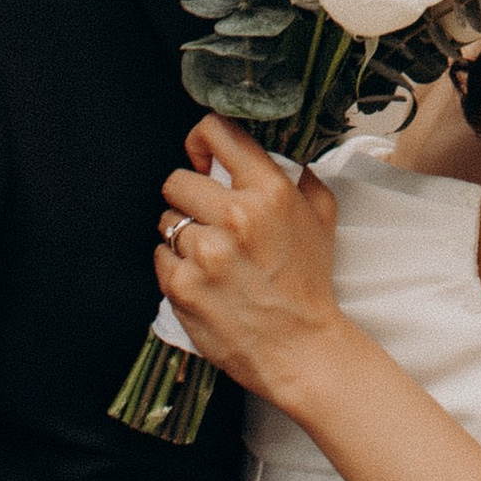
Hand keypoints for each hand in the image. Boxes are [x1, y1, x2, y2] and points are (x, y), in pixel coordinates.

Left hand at [154, 118, 345, 406]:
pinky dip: (175, 265)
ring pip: (166, 220)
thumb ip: (300, 176)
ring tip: (210, 256)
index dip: (201, 141)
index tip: (204, 159)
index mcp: (269, 191)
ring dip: (183, 235)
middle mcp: (236, 216)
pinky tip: (202, 279)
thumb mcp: (321, 217)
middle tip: (207, 219)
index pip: (217, 131)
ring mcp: (206, 252)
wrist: (299, 348)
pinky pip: (159, 256)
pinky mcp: (182, 285)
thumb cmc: (307, 284)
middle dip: (189, 197)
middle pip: (178, 179)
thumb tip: (277, 152)